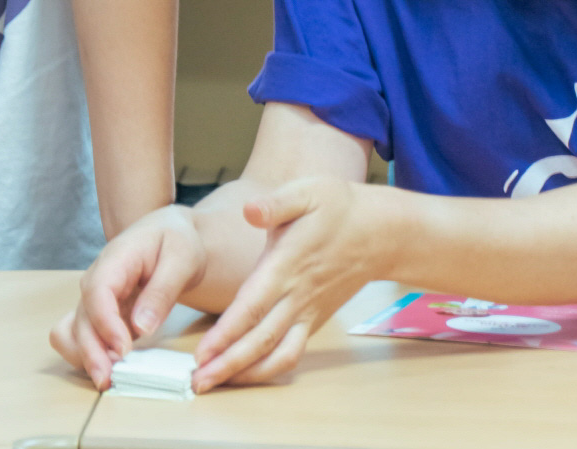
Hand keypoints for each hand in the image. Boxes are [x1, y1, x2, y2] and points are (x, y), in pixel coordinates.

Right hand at [50, 205, 207, 388]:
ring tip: (109, 377)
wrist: (170, 235)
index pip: (97, 291)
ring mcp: (95, 298)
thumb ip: (162, 291)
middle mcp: (97, 279)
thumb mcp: (181, 259)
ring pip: (73, 330)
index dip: (106, 323)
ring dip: (85, 356)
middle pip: (82, 317)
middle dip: (91, 351)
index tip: (124, 349)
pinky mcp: (99, 314)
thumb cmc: (176, 241)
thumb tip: (142, 327)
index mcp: (116, 258)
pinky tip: (108, 366)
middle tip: (109, 379)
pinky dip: (87, 353)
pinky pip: (79, 336)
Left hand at [193, 179, 397, 390]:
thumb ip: (276, 203)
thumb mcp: (307, 191)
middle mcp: (297, 296)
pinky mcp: (313, 320)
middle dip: (227, 364)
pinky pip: (290, 353)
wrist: (379, 232)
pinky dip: (267, 369)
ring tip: (213, 384)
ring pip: (277, 354)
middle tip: (197, 383)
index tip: (202, 353)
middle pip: (260, 339)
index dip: (227, 332)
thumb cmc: (337, 207)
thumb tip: (250, 209)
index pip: (253, 306)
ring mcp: (307, 312)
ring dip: (245, 374)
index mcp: (288, 265)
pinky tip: (244, 375)